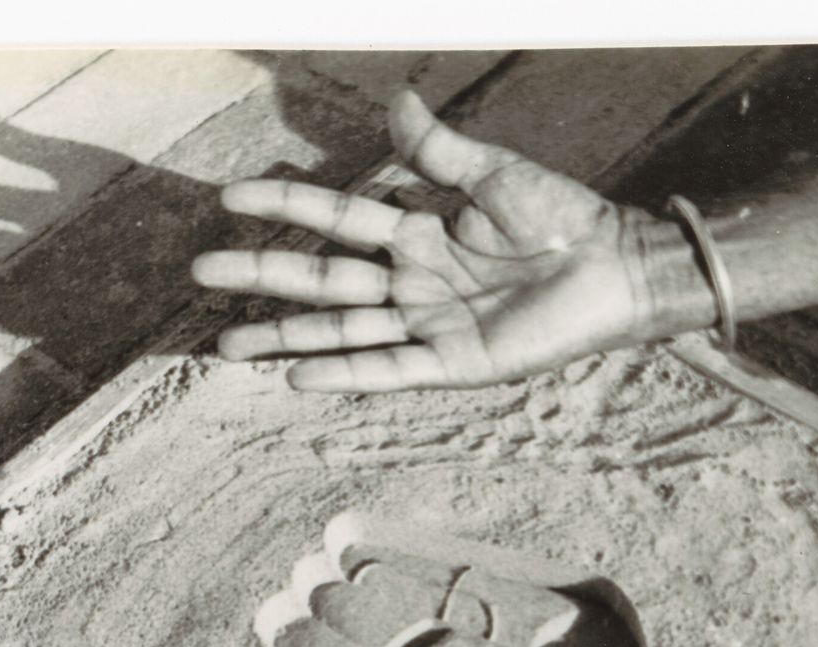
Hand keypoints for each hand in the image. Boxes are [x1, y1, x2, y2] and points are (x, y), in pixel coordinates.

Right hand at [193, 91, 662, 391]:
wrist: (613, 270)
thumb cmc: (562, 218)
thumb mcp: (494, 176)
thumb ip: (438, 151)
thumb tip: (394, 99)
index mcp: (420, 232)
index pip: (337, 219)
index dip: (285, 206)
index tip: (230, 198)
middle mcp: (413, 281)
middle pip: (323, 280)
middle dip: (263, 275)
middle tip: (203, 271)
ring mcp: (428, 325)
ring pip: (341, 331)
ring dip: (285, 336)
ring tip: (227, 344)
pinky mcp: (452, 363)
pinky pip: (386, 369)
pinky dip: (342, 373)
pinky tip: (295, 375)